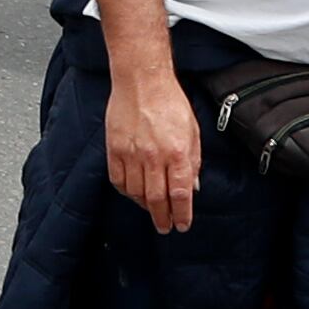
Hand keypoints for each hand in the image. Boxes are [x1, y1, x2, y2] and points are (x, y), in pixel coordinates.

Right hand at [104, 63, 203, 235]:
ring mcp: (131, 154)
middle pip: (157, 199)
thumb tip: (193, 187)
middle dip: (162, 218)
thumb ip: (193, 161)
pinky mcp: (114, 149)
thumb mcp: (192, 131)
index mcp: (177, 152)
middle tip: (165, 227)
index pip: (180, 194)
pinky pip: (118, 180)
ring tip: (151, 209)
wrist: (141, 81)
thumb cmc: (169, 102)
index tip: (183, 224)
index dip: (182, 214)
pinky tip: (133, 193)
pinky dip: (126, 192)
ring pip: (136, 193)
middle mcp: (154, 156)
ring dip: (145, 206)